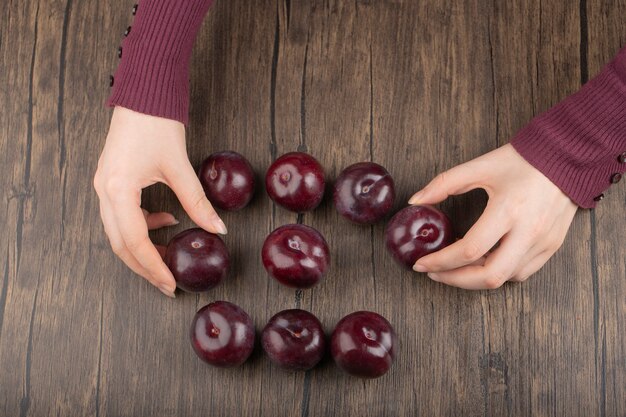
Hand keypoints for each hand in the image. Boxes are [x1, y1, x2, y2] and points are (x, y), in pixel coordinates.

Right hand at [94, 107, 226, 297]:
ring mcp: (103, 187)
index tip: (171, 284)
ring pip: (119, 233)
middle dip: (145, 266)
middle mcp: (103, 192)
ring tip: (168, 257)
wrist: (142, 95)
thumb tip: (217, 228)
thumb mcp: (179, 167)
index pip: (135, 241)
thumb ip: (198, 202)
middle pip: (120, 244)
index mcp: (117, 190)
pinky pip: (122, 216)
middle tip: (168, 283)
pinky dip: (143, 225)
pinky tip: (166, 220)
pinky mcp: (110, 182)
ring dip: (143, 249)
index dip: (154, 266)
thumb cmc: (156, 123)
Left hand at [409, 144, 577, 289]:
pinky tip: (482, 262)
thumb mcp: (479, 166)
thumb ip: (444, 184)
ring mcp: (543, 243)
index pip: (469, 250)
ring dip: (475, 279)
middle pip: (489, 276)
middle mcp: (528, 231)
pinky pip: (521, 273)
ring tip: (454, 266)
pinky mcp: (552, 247)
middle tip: (434, 274)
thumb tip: (416, 201)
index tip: (422, 263)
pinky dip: (497, 273)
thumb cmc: (523, 160)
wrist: (569, 156)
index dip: (441, 262)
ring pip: (505, 279)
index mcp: (508, 210)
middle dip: (455, 281)